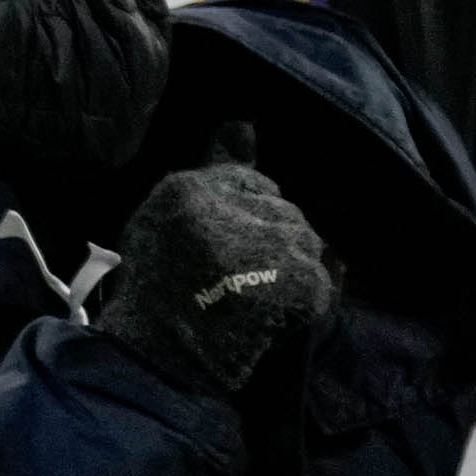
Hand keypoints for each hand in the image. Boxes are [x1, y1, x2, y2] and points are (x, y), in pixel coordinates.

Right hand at [96, 128, 333, 398]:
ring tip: (252, 292)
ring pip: (304, 242)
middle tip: (233, 270)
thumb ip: (214, 165)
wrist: (162, 355)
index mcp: (196, 188)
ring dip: (287, 264)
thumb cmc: (155, 285)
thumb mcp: (167, 214)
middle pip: (283, 210)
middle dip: (267, 235)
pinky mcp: (303, 283)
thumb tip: (246, 120)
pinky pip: (320, 279)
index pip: (252, 180)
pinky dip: (304, 294)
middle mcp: (242, 208)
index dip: (241, 211)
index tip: (220, 242)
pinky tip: (273, 308)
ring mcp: (278, 245)